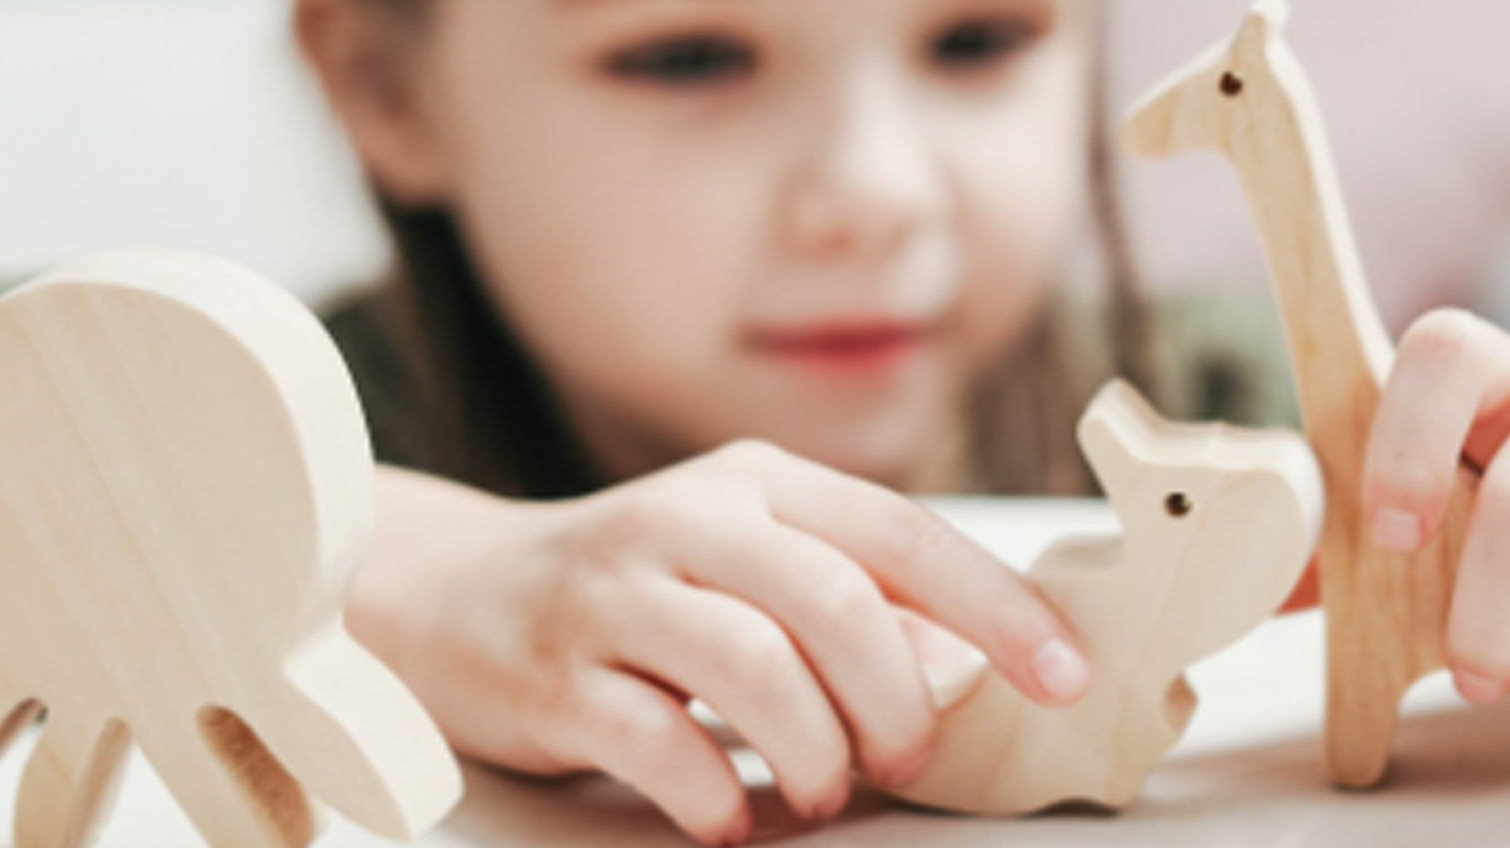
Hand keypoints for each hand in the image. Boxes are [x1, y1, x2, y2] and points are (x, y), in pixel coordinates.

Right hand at [349, 443, 1089, 845]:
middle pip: (836, 602)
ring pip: (754, 668)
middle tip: (904, 760)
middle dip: (898, 700)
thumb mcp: (748, 563)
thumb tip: (969, 661)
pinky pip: (656, 742)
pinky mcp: (552, 674)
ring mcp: (613, 593)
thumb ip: (852, 601)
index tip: (1063, 675)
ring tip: (818, 789)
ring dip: (813, 751)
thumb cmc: (635, 588)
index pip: (902, 534)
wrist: (445, 590)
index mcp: (758, 485)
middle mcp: (689, 521)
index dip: (996, 606)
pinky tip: (727, 817)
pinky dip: (713, 795)